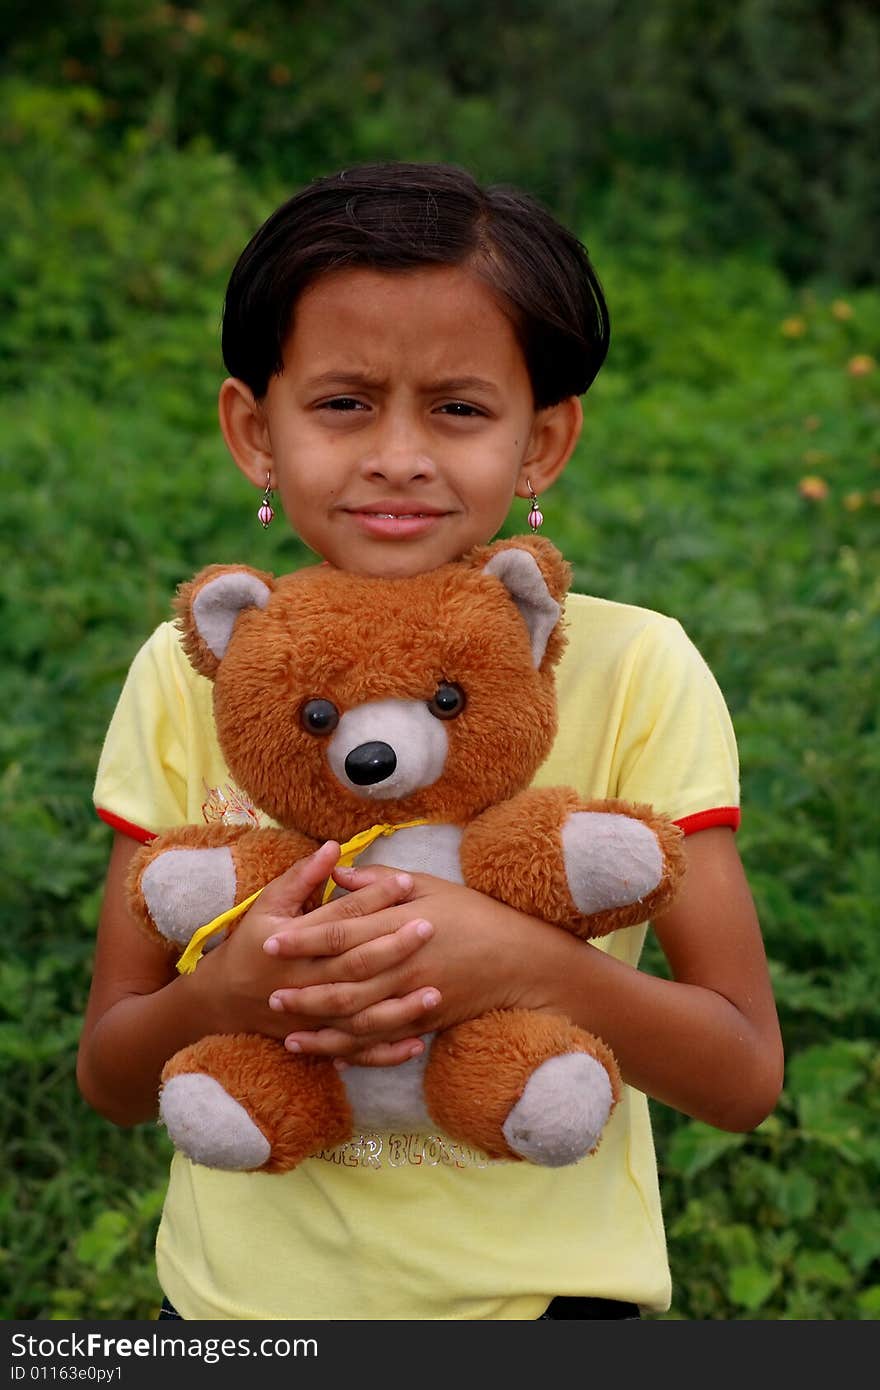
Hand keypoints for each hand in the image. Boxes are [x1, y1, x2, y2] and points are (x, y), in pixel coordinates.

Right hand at [192, 845, 441, 1063]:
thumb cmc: (251, 943)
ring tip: (436, 990)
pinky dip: (386, 1052)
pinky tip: (417, 1043)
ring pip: (360, 1014)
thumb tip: (335, 846)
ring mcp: (313, 1016)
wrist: (223, 1000)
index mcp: (292, 943)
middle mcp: (304, 981)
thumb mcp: (269, 904)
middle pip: (355, 964)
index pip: (340, 918)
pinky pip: (356, 1050)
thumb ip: (303, 876)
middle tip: (429, 926)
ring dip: (399, 1006)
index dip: (373, 898)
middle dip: (394, 946)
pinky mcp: (319, 1039)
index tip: (405, 881)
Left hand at [273, 873, 555, 1064]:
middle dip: (302, 988)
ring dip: (320, 1026)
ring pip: (357, 1018)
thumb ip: (380, 883)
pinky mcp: (424, 1022)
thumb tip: (337, 872)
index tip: (270, 940)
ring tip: (288, 1029)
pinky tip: (329, 1054)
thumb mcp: (430, 886)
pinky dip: (354, 1050)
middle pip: (341, 981)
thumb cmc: (474, 914)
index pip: (341, 931)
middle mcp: (403, 964)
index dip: (303, 937)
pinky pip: (382, 1040)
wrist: (520, 959)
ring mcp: (413, 997)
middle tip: (269, 993)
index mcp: (401, 924)